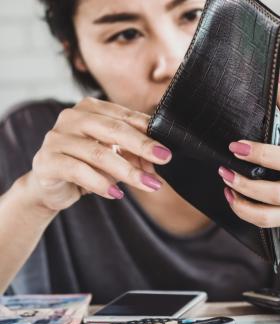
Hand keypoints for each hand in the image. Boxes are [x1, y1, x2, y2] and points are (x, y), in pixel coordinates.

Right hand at [28, 97, 170, 211]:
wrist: (50, 185)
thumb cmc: (86, 164)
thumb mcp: (115, 155)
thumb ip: (135, 152)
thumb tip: (160, 157)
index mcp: (91, 108)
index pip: (125, 116)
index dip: (148, 131)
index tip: (168, 148)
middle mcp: (72, 117)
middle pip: (114, 130)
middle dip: (142, 146)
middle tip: (164, 159)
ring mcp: (57, 138)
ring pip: (99, 153)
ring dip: (128, 171)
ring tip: (149, 184)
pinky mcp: (47, 161)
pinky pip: (78, 171)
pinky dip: (101, 183)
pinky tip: (117, 194)